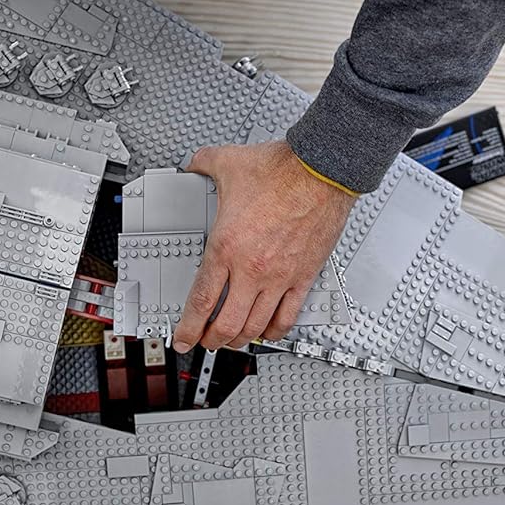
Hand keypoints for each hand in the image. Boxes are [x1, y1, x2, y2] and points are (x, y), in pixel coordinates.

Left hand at [172, 140, 356, 352]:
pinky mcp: (304, 276)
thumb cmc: (282, 170)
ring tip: (232, 340)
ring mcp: (279, 276)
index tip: (182, 337)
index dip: (188, 327)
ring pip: (256, 325)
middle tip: (205, 341)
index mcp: (226, 247)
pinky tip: (269, 331)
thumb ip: (203, 164)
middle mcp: (251, 268)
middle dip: (212, 340)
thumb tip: (193, 164)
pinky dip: (275, 330)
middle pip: (227, 323)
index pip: (201, 302)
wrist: (321, 170)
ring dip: (240, 339)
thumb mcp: (228, 162)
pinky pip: (288, 315)